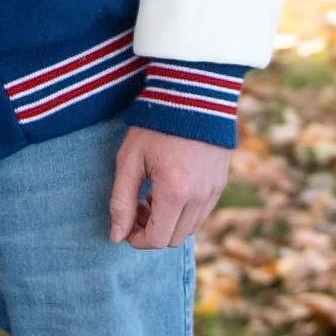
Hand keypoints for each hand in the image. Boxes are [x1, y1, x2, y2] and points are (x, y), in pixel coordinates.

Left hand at [108, 125, 229, 249]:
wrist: (192, 96)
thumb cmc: (155, 126)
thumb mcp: (130, 161)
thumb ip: (121, 201)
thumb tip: (116, 237)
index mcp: (175, 193)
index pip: (156, 239)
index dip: (137, 239)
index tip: (126, 225)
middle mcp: (199, 197)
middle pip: (173, 239)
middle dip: (151, 231)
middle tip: (137, 207)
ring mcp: (213, 191)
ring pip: (189, 229)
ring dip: (168, 223)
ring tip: (152, 196)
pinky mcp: (220, 183)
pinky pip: (201, 213)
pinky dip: (184, 212)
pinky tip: (170, 189)